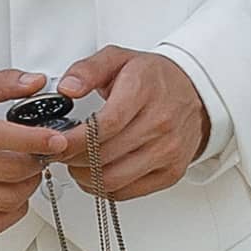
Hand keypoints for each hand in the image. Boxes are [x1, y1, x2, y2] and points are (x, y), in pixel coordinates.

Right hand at [0, 69, 53, 231]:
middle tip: (44, 153)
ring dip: (28, 187)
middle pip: (6, 172)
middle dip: (37, 163)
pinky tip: (14, 195)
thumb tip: (36, 83)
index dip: (33, 140)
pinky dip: (11, 212)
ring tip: (30, 171)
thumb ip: (0, 83)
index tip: (54, 139)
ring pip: (3, 200)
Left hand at [51, 47, 210, 199]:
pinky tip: (95, 173)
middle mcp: (160, 123)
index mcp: (144, 91)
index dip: (75, 140)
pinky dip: (103, 188)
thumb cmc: (153, 78)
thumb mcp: (118, 58)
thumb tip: (68, 88)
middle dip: (72, 158)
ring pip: (113, 179)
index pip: (105, 125)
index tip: (56, 142)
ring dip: (85, 176)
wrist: (194, 92)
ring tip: (75, 163)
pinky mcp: (171, 172)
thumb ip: (88, 69)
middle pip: (105, 155)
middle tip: (59, 151)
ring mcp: (168, 150)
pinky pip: (127, 192)